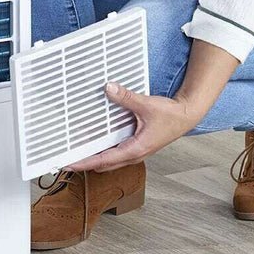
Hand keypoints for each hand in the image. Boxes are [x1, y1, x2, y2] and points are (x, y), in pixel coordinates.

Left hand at [63, 82, 203, 172]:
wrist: (186, 117)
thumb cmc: (170, 116)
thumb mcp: (146, 105)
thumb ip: (127, 97)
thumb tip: (109, 89)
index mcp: (135, 149)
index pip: (104, 161)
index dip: (84, 163)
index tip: (69, 164)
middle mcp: (134, 154)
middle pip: (104, 164)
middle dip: (85, 163)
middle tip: (67, 159)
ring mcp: (135, 151)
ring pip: (110, 160)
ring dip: (94, 157)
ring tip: (78, 151)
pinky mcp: (137, 145)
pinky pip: (116, 151)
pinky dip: (104, 149)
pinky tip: (97, 139)